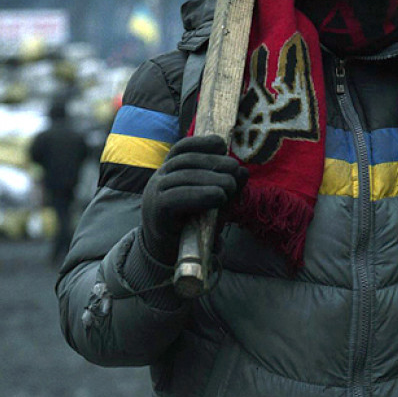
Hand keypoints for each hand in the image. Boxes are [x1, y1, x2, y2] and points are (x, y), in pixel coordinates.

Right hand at [139, 134, 247, 263]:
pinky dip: (200, 194)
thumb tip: (243, 171)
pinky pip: (177, 197)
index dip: (202, 143)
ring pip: (183, 176)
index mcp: (170, 172)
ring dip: (211, 178)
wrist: (168, 253)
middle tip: (234, 170)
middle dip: (213, 162)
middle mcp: (159, 178)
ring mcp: (155, 193)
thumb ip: (226, 187)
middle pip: (186, 160)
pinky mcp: (157, 211)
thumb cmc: (192, 225)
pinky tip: (218, 196)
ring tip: (230, 185)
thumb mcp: (213, 203)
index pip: (182, 148)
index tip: (222, 145)